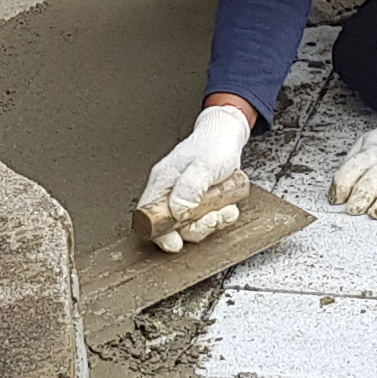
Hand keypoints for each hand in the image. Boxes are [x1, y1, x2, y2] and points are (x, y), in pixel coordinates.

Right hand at [138, 102, 255, 248]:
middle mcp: (169, 192)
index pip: (148, 215)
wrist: (227, 135)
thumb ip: (190, 189)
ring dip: (210, 223)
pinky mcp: (199, 202)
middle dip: (194, 229)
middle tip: (212, 219)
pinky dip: (218, 218)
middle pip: (171, 226)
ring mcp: (184, 198)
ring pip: (190, 225)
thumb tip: (177, 212)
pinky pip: (204, 219)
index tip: (175, 242)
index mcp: (162, 181)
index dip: (158, 233)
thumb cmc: (213, 146)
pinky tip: (228, 209)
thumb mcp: (204, 166)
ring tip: (226, 211)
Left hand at [330, 124, 376, 218]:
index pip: (350, 171)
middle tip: (354, 210)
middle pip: (370, 182)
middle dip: (359, 199)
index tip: (337, 200)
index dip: (340, 187)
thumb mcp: (368, 143)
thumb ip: (354, 162)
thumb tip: (338, 186)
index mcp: (371, 153)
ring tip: (376, 213)